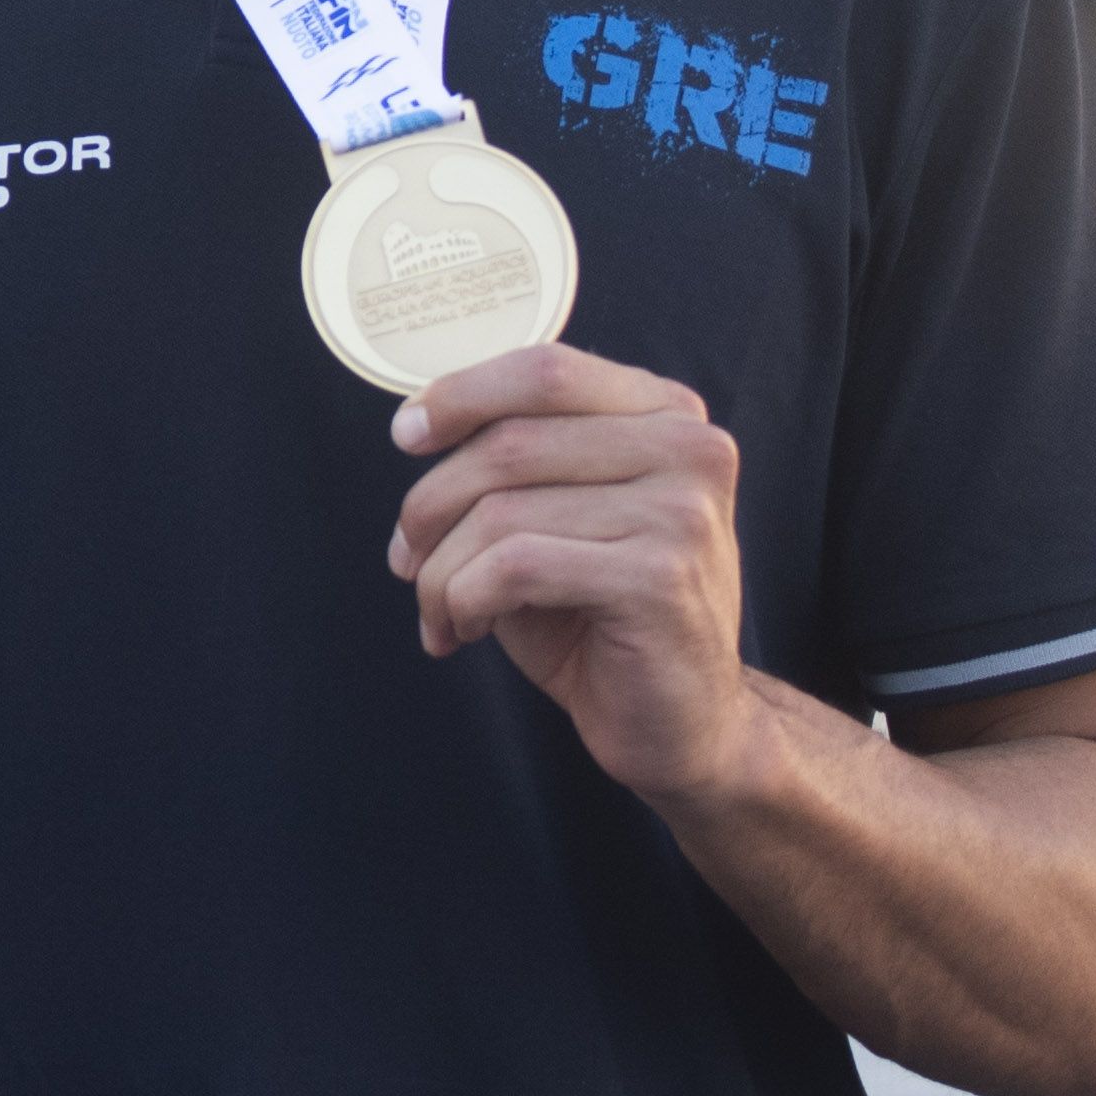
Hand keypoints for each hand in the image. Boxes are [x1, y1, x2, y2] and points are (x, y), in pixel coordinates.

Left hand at [385, 342, 757, 807]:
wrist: (681, 725)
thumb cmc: (603, 618)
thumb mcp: (559, 517)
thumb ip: (516, 459)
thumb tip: (416, 424)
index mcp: (667, 415)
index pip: (546, 370)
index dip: (461, 395)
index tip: (408, 434)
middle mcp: (689, 449)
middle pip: (509, 442)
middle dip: (430, 505)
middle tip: (405, 558)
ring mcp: (682, 512)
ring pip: (501, 512)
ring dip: (441, 570)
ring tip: (438, 610)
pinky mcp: (657, 578)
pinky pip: (514, 567)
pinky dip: (464, 600)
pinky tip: (464, 629)